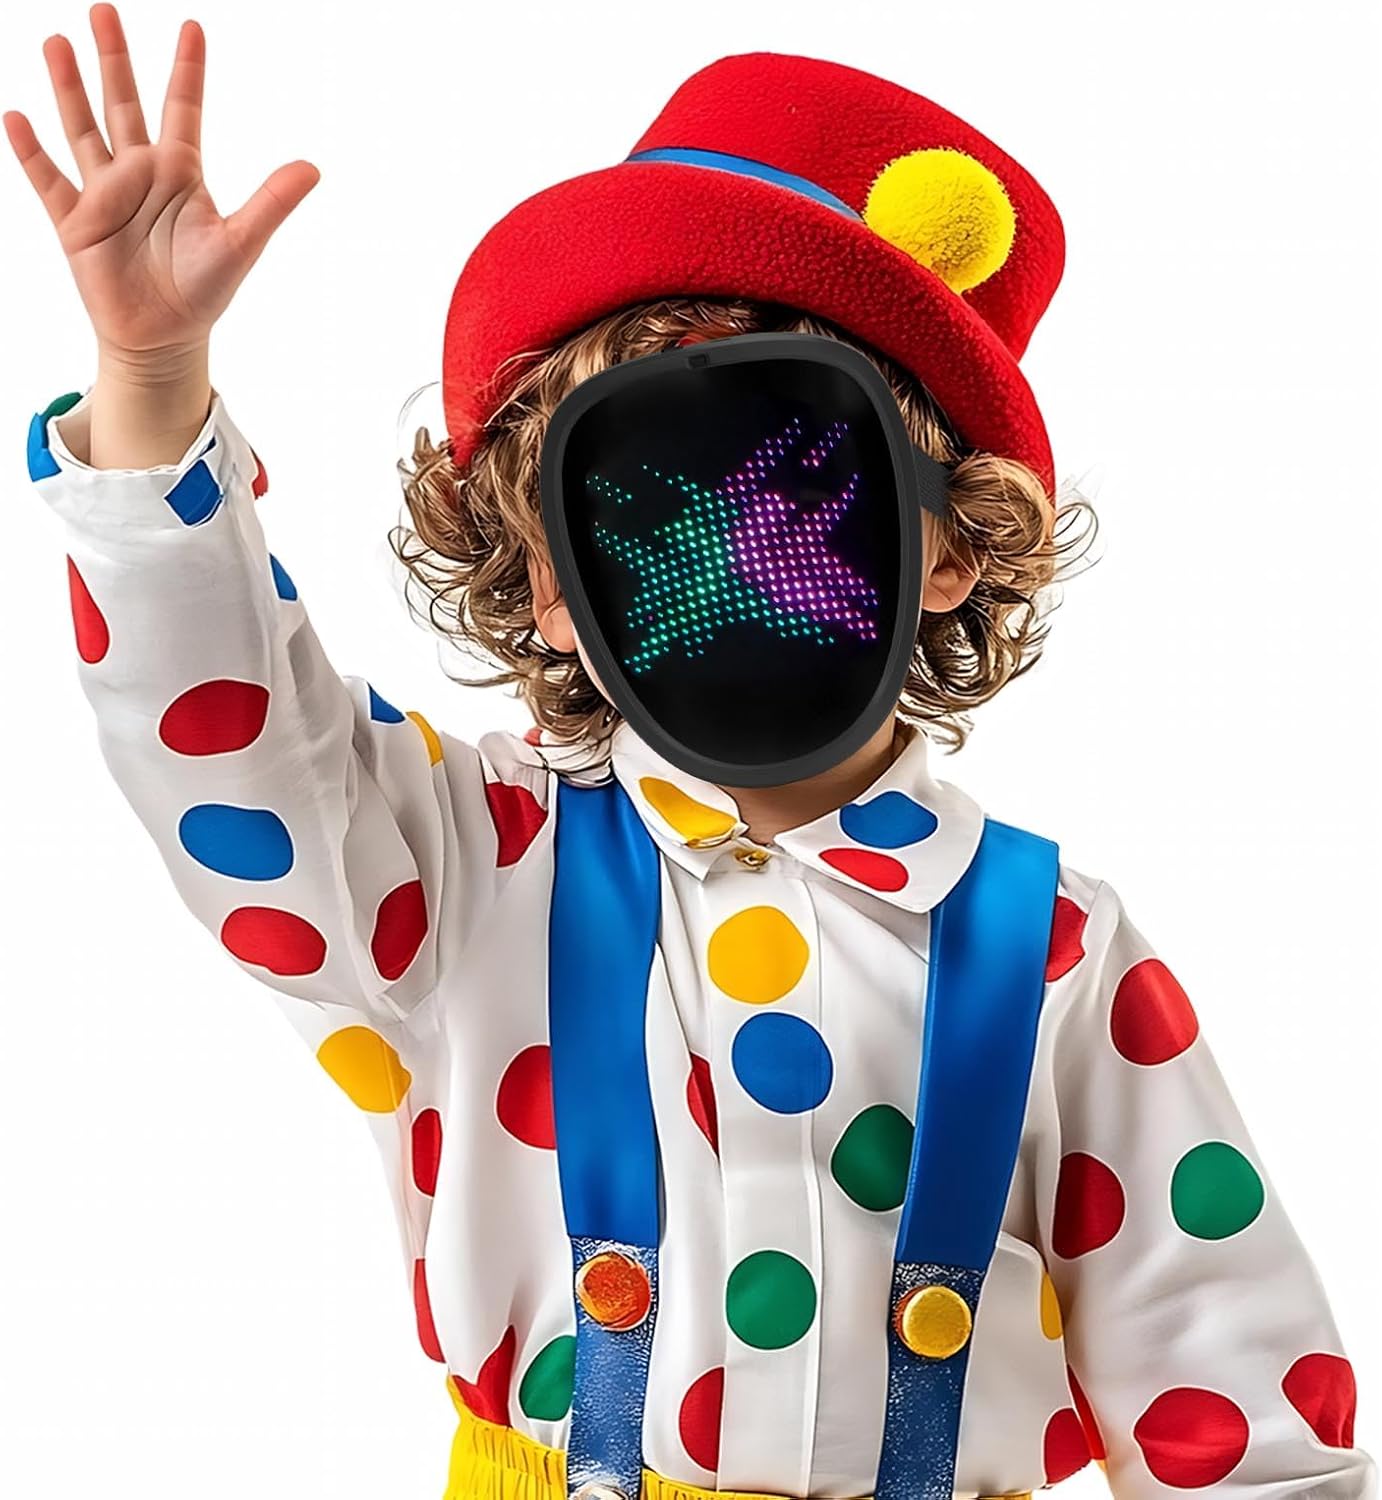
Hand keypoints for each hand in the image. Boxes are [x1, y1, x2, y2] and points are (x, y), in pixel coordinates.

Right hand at [4, 4, 317, 365]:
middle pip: (122, 103)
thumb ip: (272, 203)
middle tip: (104, 9)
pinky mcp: (75, 222)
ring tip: (57, 41)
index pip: (183, 109)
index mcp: (180, 173)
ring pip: (82, 128)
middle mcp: (139, 174)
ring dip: (68, 88)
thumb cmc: (204, 290)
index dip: (187, 70)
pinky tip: (16, 116)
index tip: (193, 26)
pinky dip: (32, 151)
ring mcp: (104, 194)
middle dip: (113, 58)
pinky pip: (48, 180)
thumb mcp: (241, 244)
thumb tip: (314, 168)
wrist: (164, 338)